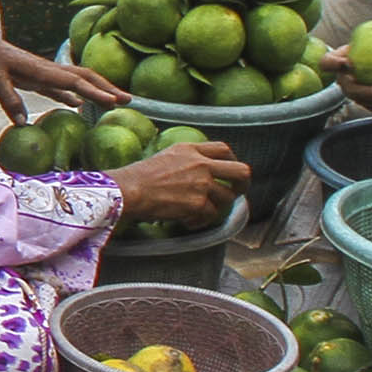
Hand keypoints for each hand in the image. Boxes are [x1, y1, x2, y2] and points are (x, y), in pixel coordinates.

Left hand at [0, 41, 131, 109]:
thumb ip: (9, 100)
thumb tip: (23, 123)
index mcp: (42, 70)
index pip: (75, 82)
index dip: (95, 92)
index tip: (113, 101)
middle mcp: (49, 70)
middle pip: (86, 77)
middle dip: (107, 88)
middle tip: (128, 101)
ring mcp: (45, 73)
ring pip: (78, 81)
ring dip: (97, 90)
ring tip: (115, 102)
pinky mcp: (38, 78)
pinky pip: (62, 88)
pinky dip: (76, 95)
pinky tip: (81, 106)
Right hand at [109, 139, 249, 227]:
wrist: (129, 190)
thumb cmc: (139, 176)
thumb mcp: (165, 156)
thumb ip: (186, 159)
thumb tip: (196, 169)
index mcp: (191, 150)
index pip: (224, 149)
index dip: (231, 161)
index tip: (229, 171)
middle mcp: (201, 164)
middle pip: (241, 171)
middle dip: (243, 184)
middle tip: (236, 192)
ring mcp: (202, 184)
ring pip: (227, 198)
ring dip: (217, 207)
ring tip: (200, 212)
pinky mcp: (198, 203)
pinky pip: (210, 216)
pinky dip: (200, 221)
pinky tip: (187, 221)